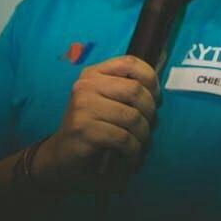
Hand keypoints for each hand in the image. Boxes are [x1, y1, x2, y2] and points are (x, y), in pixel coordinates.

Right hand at [32, 55, 159, 190]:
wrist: (61, 155)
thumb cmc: (92, 126)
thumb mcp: (107, 101)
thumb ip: (127, 90)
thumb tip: (159, 93)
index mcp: (94, 73)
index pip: (130, 63)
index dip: (151, 79)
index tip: (156, 98)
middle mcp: (86, 85)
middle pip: (135, 90)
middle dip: (150, 111)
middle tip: (150, 126)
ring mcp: (83, 106)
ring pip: (132, 116)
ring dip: (144, 134)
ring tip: (142, 144)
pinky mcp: (83, 129)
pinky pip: (123, 137)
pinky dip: (134, 150)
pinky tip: (132, 156)